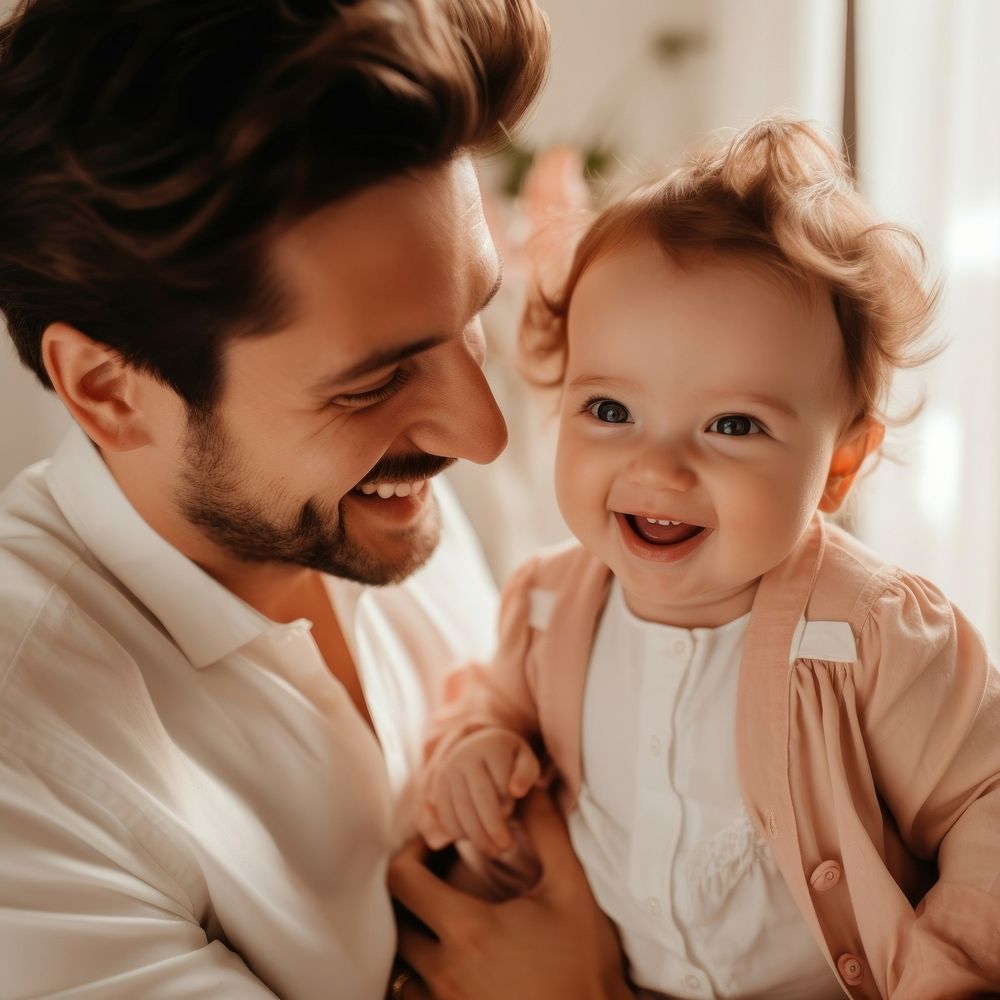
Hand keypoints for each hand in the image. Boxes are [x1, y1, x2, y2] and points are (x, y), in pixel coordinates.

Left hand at [390, 789, 634, 999]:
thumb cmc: (585, 963)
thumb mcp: (572, 889)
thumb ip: (547, 831)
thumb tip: (531, 788)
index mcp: (468, 931)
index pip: (403, 881)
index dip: (412, 853)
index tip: (437, 845)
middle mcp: (446, 972)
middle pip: (396, 924)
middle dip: (412, 894)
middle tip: (437, 877)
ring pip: (400, 969)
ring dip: (412, 940)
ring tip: (439, 922)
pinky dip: (419, 981)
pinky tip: (448, 966)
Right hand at [419, 728, 540, 855]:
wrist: (480, 747)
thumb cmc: (510, 761)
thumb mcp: (526, 761)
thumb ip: (527, 774)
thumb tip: (516, 791)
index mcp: (491, 746)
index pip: (501, 782)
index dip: (507, 805)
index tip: (513, 819)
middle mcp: (466, 754)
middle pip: (480, 796)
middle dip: (493, 827)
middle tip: (505, 848)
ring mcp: (449, 769)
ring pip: (461, 807)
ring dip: (476, 835)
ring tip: (492, 851)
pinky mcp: (438, 783)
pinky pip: (445, 812)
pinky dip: (457, 831)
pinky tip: (472, 841)